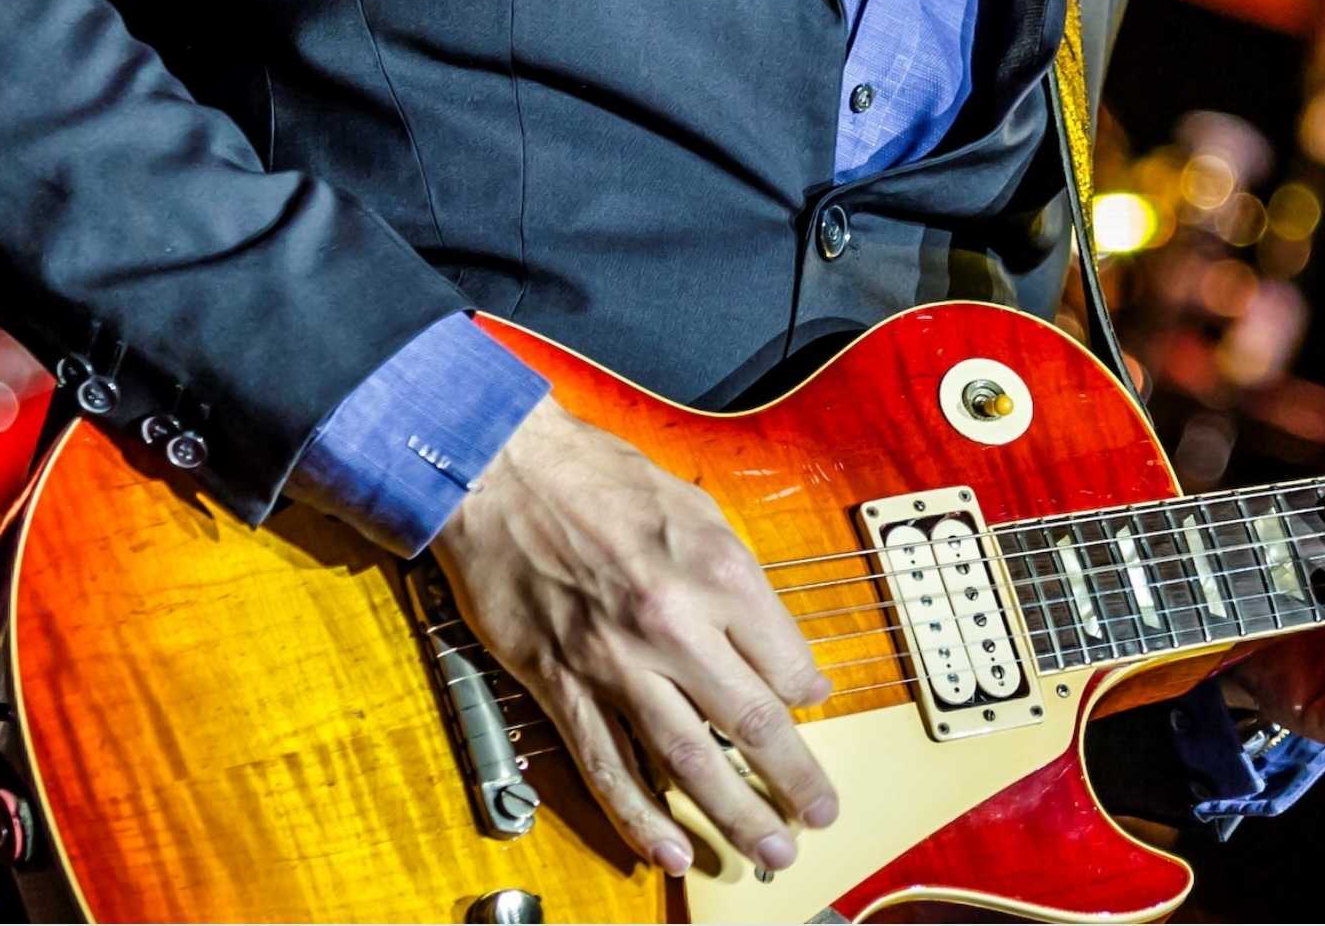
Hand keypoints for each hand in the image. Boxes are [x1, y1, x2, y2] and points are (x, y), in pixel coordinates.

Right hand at [432, 400, 835, 876]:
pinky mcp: (561, 684)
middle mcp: (674, 624)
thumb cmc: (603, 480)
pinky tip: (669, 849)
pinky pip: (607, 765)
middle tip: (820, 817)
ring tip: (767, 852)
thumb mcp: (699, 512)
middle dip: (793, 780)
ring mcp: (615, 662)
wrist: (505, 471)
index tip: (813, 712)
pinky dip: (641, 816)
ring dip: (732, 814)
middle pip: (750, 723)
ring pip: (685, 760)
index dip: (808, 698)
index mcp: (719, 574)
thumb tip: (784, 654)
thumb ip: (744, 586)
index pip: (786, 663)